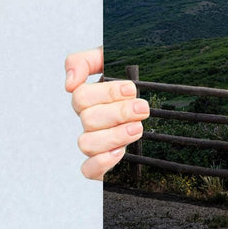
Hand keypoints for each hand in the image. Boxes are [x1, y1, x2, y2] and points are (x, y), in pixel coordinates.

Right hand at [65, 47, 149, 180]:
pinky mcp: (102, 163)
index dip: (106, 93)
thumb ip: (87, 60)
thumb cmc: (134, 78)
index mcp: (90, 97)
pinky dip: (102, 162)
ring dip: (114, 136)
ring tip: (137, 128)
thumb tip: (69, 83)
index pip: (81, 95)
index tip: (132, 89)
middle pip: (88, 119)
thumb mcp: (113, 59)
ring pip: (86, 143)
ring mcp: (95, 141)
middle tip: (142, 108)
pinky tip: (120, 152)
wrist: (157, 103)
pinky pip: (89, 170)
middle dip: (119, 112)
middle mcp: (89, 120)